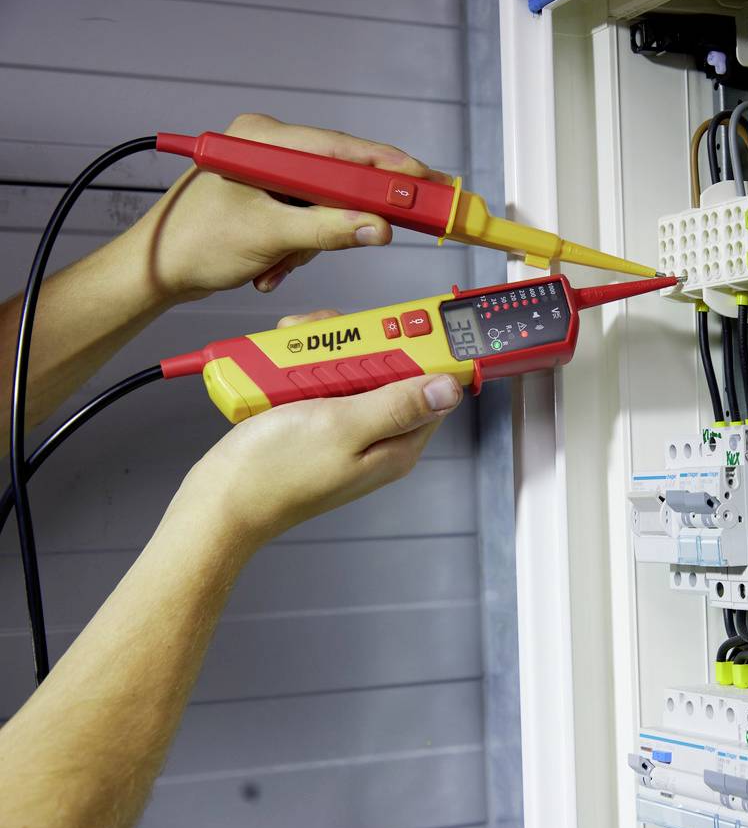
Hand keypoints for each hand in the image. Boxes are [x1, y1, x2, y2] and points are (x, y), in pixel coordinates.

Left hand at [127, 114, 452, 300]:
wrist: (154, 272)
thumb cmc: (190, 243)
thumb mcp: (269, 237)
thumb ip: (328, 230)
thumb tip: (376, 228)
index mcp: (262, 140)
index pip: (340, 148)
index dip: (386, 167)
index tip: (423, 181)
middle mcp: (266, 149)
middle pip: (337, 178)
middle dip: (341, 218)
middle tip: (380, 231)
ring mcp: (268, 174)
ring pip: (325, 205)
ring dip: (311, 243)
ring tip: (279, 262)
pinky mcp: (268, 198)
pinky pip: (307, 219)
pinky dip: (297, 247)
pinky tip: (271, 264)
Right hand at [177, 310, 462, 545]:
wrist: (218, 500)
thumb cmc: (275, 471)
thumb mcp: (343, 426)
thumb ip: (398, 405)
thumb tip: (448, 390)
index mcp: (398, 444)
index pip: (431, 387)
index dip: (418, 350)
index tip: (391, 327)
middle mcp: (378, 438)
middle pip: (388, 370)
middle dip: (357, 345)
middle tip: (322, 341)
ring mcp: (345, 431)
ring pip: (350, 371)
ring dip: (321, 353)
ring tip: (289, 353)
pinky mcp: (316, 426)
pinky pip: (321, 384)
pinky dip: (300, 369)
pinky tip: (277, 370)